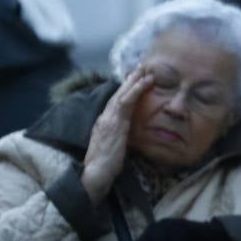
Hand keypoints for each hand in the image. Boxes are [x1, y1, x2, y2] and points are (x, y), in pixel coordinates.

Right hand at [81, 69, 152, 204]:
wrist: (95, 174)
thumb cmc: (105, 165)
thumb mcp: (113, 146)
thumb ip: (119, 135)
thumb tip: (128, 131)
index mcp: (104, 123)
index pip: (115, 102)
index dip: (125, 90)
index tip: (134, 79)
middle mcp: (104, 118)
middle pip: (118, 94)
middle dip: (130, 80)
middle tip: (141, 67)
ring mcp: (109, 119)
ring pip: (122, 95)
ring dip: (134, 81)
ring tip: (145, 70)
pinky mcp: (115, 123)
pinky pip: (126, 102)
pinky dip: (135, 90)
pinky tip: (144, 83)